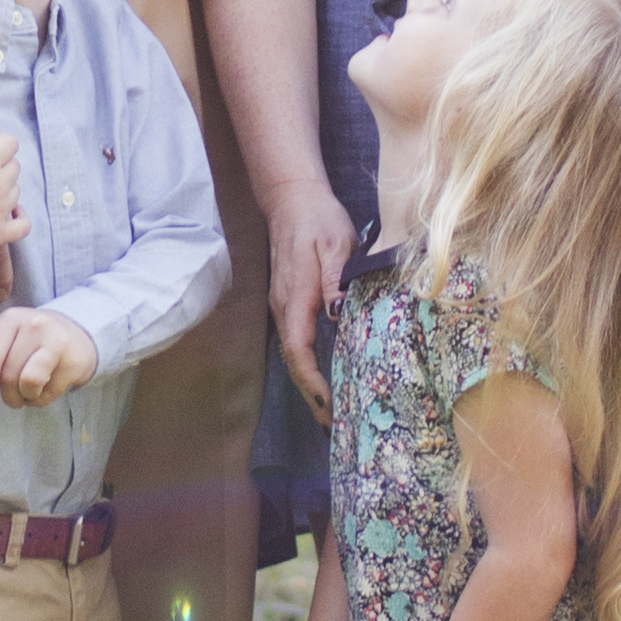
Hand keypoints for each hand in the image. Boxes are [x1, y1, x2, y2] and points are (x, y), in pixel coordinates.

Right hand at [0, 116, 23, 269]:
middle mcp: (0, 184)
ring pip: (16, 191)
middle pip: (14, 166)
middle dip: (0, 164)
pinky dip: (20, 216)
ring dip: (5, 188)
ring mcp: (2, 210)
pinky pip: (23, 224)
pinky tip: (12, 212)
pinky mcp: (0, 233)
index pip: (10, 142)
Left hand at [0, 302, 97, 408]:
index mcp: (12, 318)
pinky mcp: (74, 362)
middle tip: (14, 399)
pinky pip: (49, 393)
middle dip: (9, 396)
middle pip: (8, 375)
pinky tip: (46, 389)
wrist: (78, 336)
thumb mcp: (12, 338)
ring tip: (29, 393)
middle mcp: (34, 325)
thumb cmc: (35, 342)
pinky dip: (42, 400)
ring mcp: (57, 342)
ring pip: (28, 383)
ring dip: (26, 398)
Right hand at [259, 176, 357, 412]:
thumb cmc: (318, 219)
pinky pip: (295, 340)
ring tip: (332, 408)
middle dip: (311, 393)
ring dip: (309, 381)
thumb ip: (335, 281)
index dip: (312, 381)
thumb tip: (338, 316)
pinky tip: (326, 372)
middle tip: (334, 422)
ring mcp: (282, 305)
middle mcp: (283, 307)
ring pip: (292, 352)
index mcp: (295, 297)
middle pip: (293, 360)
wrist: (292, 198)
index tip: (329, 404)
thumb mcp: (336, 244)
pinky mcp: (287, 301)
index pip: (298, 350)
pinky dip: (308, 363)